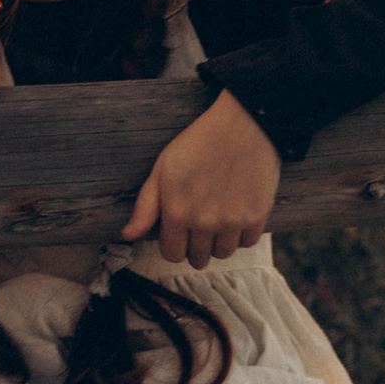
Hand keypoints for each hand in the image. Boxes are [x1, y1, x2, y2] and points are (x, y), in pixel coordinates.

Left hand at [122, 90, 280, 267]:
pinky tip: (238, 212)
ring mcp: (231, 222)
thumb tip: (127, 236)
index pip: (172, 255)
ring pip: (223, 254)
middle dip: (196, 246)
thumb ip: (145, 206)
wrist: (243, 125)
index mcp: (176, 212)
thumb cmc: (199, 142)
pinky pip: (247, 243)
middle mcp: (203, 222)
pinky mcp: (256, 217)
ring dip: (219, 242)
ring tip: (220, 218)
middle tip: (201, 224)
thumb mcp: (163, 169)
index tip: (180, 233)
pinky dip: (242, 233)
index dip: (175, 245)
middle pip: (198, 258)